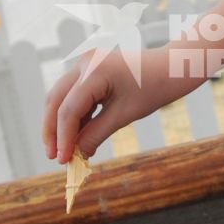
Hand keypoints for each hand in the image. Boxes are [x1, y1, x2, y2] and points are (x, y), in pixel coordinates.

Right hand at [43, 43, 186, 163]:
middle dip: (52, 131)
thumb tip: (76, 155)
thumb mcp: (124, 115)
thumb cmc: (153, 89)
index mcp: (94, 71)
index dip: (63, 138)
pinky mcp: (89, 69)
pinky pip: (73, 94)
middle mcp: (84, 62)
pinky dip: (73, 115)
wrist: (171, 68)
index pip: (68, 110)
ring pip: (60, 97)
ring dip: (60, 124)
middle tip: (54, 157)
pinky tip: (76, 136)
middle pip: (55, 100)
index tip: (62, 161)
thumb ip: (96, 134)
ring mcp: (85, 63)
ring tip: (64, 151)